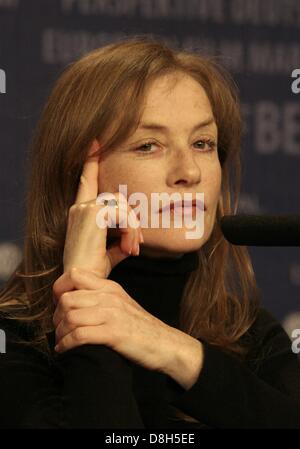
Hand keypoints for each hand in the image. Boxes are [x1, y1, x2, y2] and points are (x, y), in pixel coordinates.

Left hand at [52, 268, 181, 373]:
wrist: (165, 344)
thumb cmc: (141, 328)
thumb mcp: (122, 303)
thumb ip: (101, 297)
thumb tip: (73, 300)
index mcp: (111, 288)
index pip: (75, 275)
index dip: (60, 290)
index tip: (58, 307)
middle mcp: (110, 297)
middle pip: (68, 299)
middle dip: (57, 317)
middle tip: (58, 329)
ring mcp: (112, 315)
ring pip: (71, 317)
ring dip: (60, 333)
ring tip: (61, 342)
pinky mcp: (114, 333)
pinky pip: (80, 335)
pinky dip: (67, 345)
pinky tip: (65, 350)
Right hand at [62, 138, 143, 279]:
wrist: (84, 281)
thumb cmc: (94, 268)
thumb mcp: (110, 250)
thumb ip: (120, 239)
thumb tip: (133, 239)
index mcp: (82, 212)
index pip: (87, 180)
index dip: (90, 160)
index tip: (95, 141)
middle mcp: (80, 206)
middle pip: (119, 198)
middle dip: (132, 221)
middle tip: (137, 244)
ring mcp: (84, 208)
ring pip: (122, 205)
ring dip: (133, 228)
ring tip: (133, 249)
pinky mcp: (92, 213)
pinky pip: (123, 213)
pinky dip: (131, 230)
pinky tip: (130, 248)